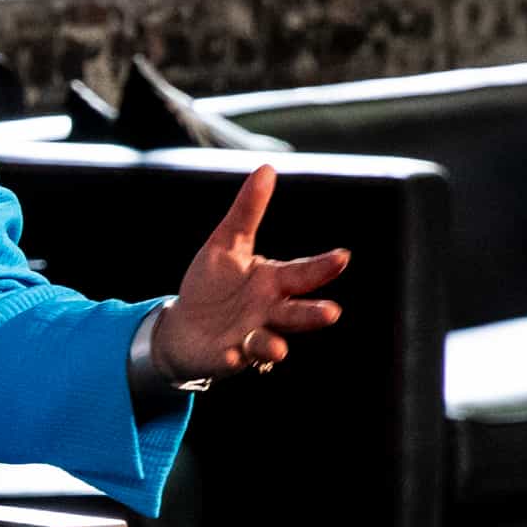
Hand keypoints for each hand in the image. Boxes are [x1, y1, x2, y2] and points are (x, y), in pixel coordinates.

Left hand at [155, 164, 352, 381]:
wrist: (184, 326)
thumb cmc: (212, 284)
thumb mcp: (227, 242)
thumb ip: (248, 211)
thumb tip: (268, 168)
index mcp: (275, 282)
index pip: (303, 273)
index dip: (323, 267)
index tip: (343, 256)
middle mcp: (271, 311)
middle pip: (297, 312)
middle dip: (313, 314)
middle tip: (332, 313)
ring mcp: (252, 337)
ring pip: (270, 342)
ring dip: (274, 345)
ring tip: (277, 348)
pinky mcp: (229, 357)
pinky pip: (235, 359)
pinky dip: (235, 358)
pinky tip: (233, 355)